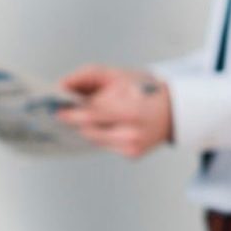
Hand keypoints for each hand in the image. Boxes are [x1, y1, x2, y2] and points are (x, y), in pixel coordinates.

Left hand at [57, 64, 173, 158]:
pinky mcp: (132, 155)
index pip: (89, 114)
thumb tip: (61, 86)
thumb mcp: (117, 74)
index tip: (57, 109)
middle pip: (88, 130)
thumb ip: (87, 76)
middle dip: (75, 120)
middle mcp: (131, 133)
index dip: (70, 112)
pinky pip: (105, 145)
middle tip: (64, 113)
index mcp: (128, 110)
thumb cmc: (144, 89)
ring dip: (89, 128)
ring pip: (94, 139)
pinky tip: (111, 125)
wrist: (173, 109)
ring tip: (92, 115)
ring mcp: (131, 147)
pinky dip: (103, 135)